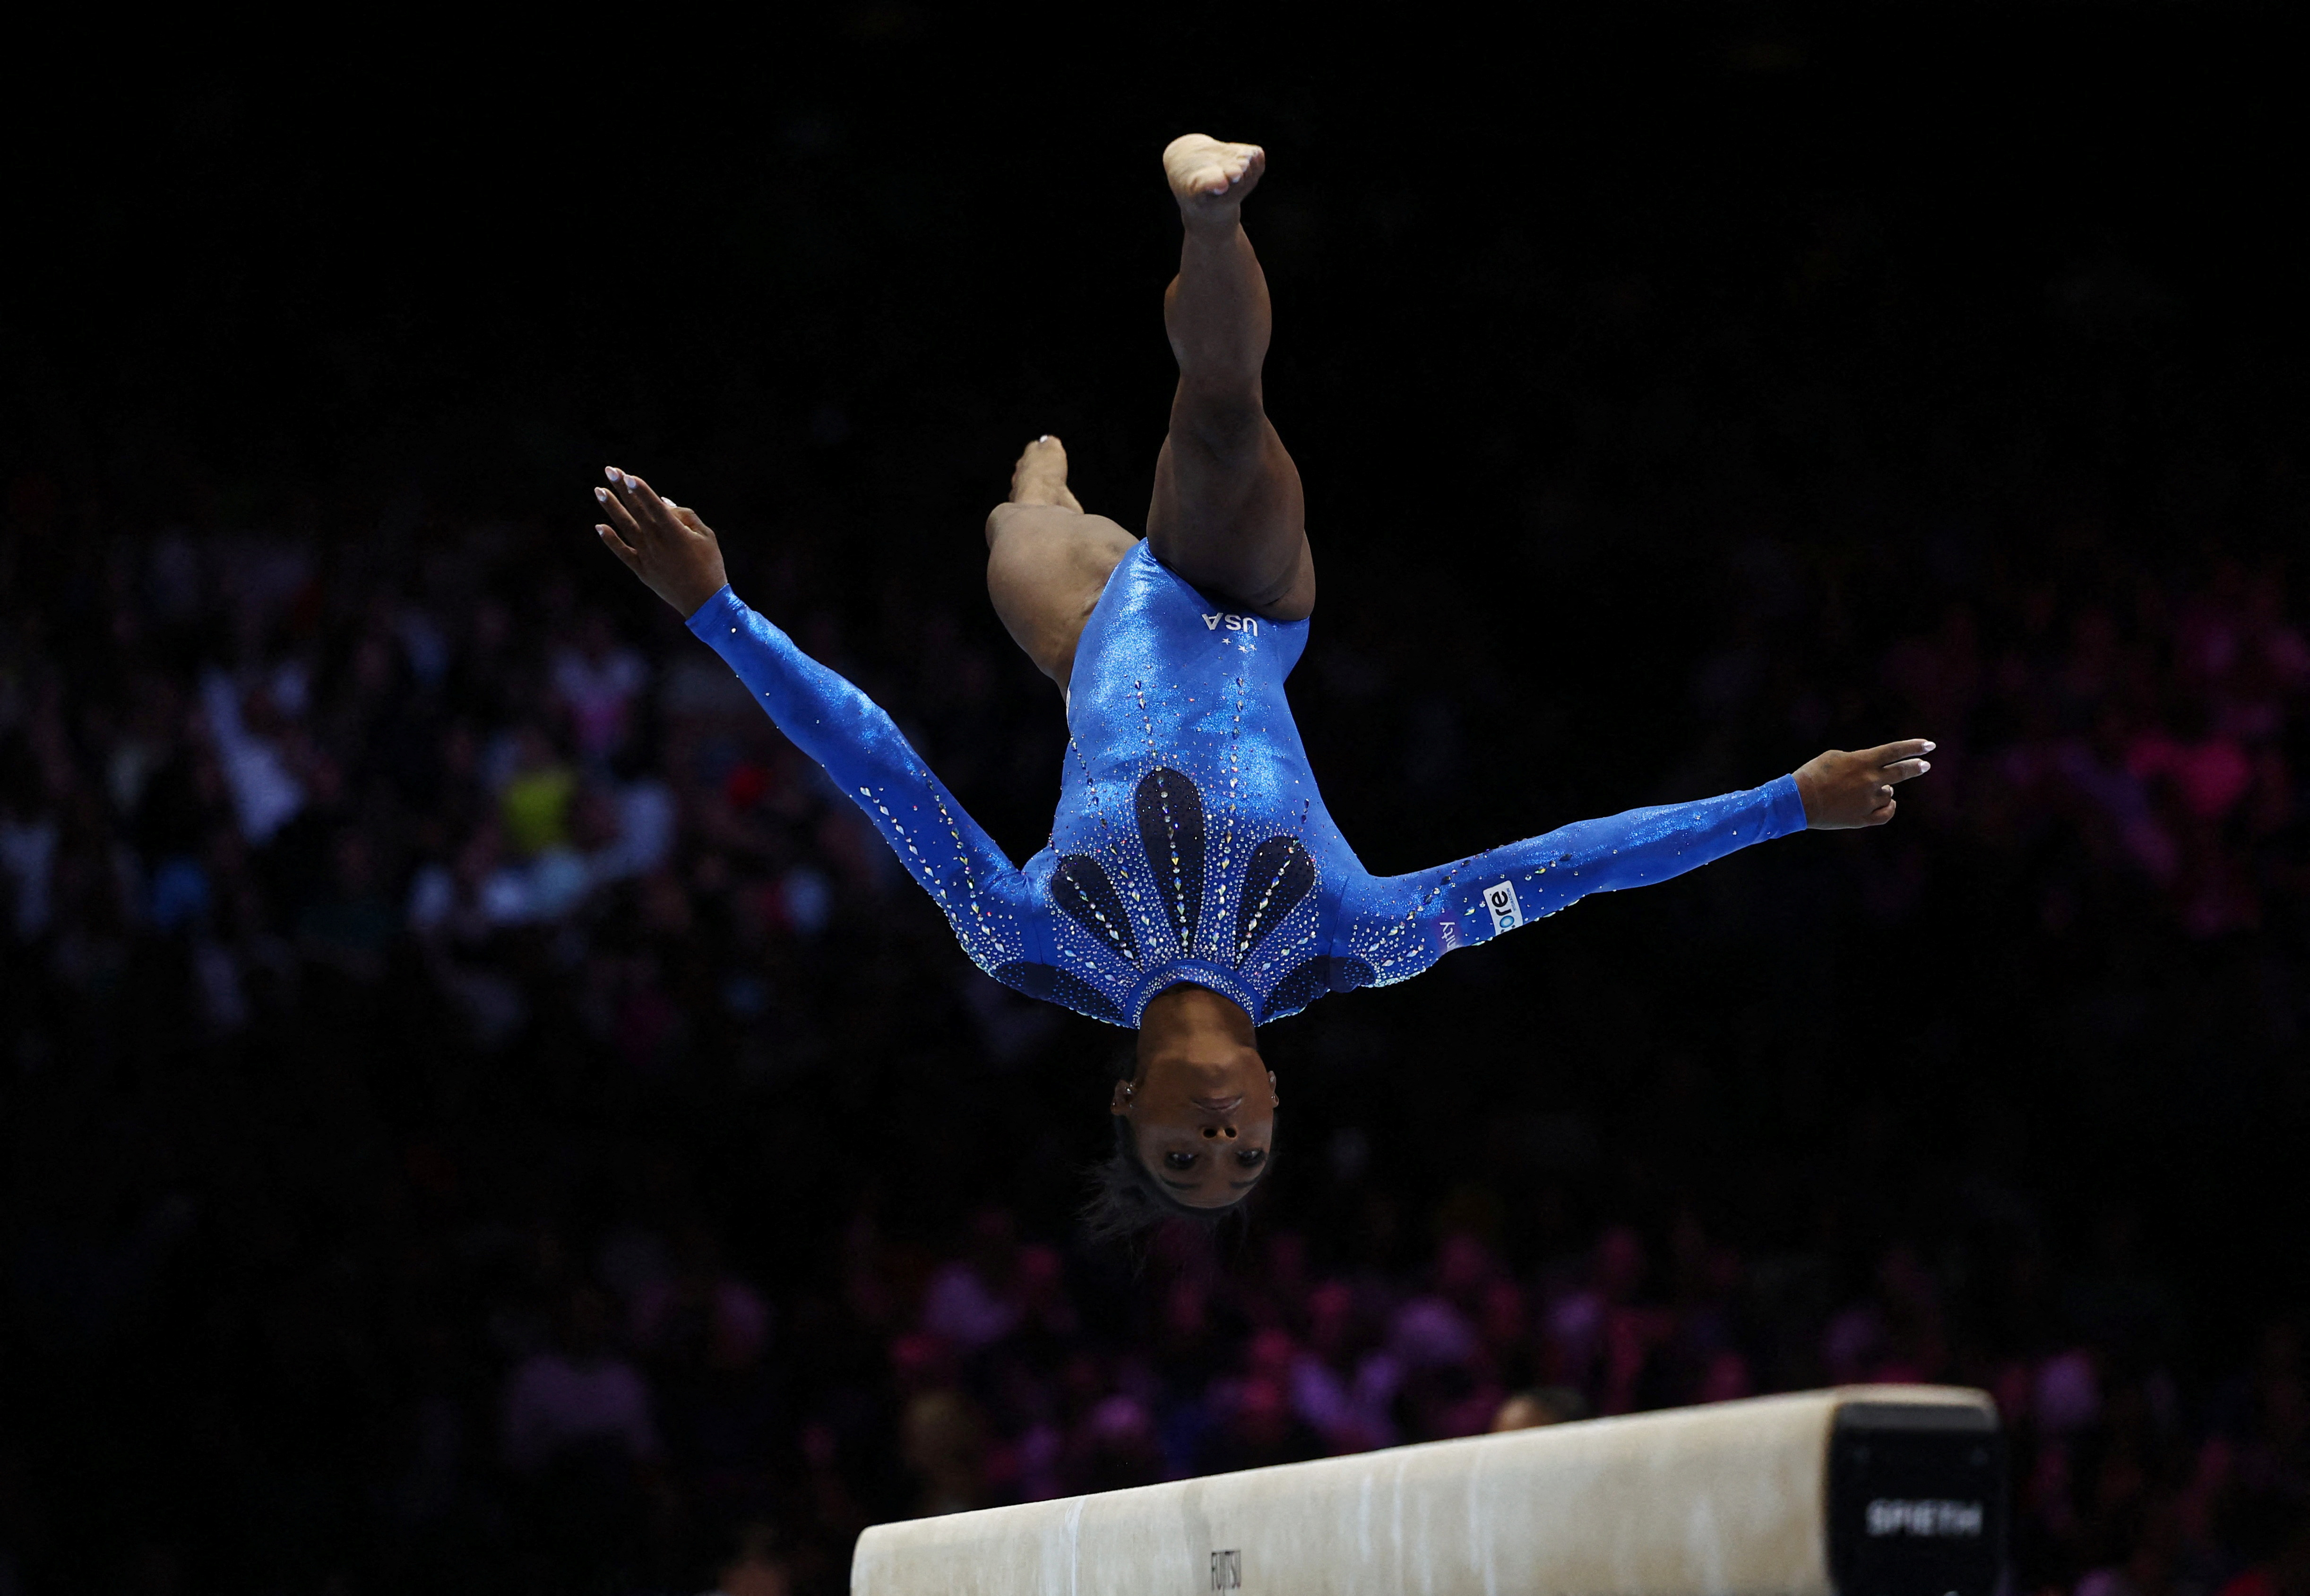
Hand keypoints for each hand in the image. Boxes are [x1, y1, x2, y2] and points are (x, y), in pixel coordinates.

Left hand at [594, 467, 729, 616]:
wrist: (704, 602)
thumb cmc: (710, 565)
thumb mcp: (707, 536)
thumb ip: (686, 516)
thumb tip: (664, 503)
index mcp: (675, 532)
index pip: (654, 505)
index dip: (641, 489)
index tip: (627, 475)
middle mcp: (657, 542)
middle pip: (636, 510)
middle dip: (622, 489)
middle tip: (610, 470)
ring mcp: (647, 556)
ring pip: (625, 527)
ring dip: (612, 508)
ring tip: (599, 490)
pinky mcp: (642, 570)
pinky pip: (622, 552)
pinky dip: (610, 540)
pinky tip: (599, 526)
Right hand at [1795, 740, 1933, 828]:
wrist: (1798, 801)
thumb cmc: (1813, 774)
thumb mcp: (1835, 757)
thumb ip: (1858, 760)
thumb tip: (1873, 769)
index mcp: (1862, 762)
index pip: (1894, 751)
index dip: (1914, 747)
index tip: (1929, 745)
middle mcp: (1869, 781)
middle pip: (1900, 772)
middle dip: (1915, 767)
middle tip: (1925, 765)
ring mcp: (1867, 801)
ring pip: (1888, 794)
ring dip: (1884, 790)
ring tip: (1868, 789)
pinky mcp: (1862, 818)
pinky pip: (1885, 814)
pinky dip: (1889, 807)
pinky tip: (1889, 803)